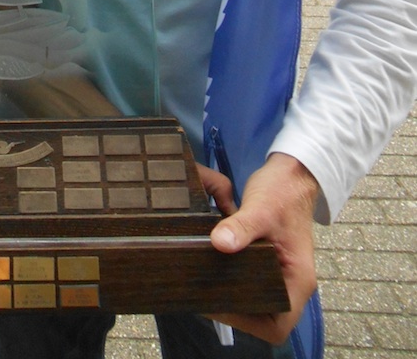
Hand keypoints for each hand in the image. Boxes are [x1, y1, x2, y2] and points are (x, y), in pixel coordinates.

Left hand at [207, 152, 319, 343]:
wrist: (291, 174)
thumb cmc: (282, 192)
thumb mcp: (260, 208)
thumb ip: (240, 227)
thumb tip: (219, 244)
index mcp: (298, 280)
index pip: (277, 325)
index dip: (247, 322)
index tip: (219, 305)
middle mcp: (292, 283)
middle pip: (265, 317)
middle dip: (235, 312)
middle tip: (203, 295)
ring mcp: (282, 274)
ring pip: (257, 302)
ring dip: (232, 297)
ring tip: (203, 286)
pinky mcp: (270, 264)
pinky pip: (253, 284)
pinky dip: (234, 282)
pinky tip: (212, 272)